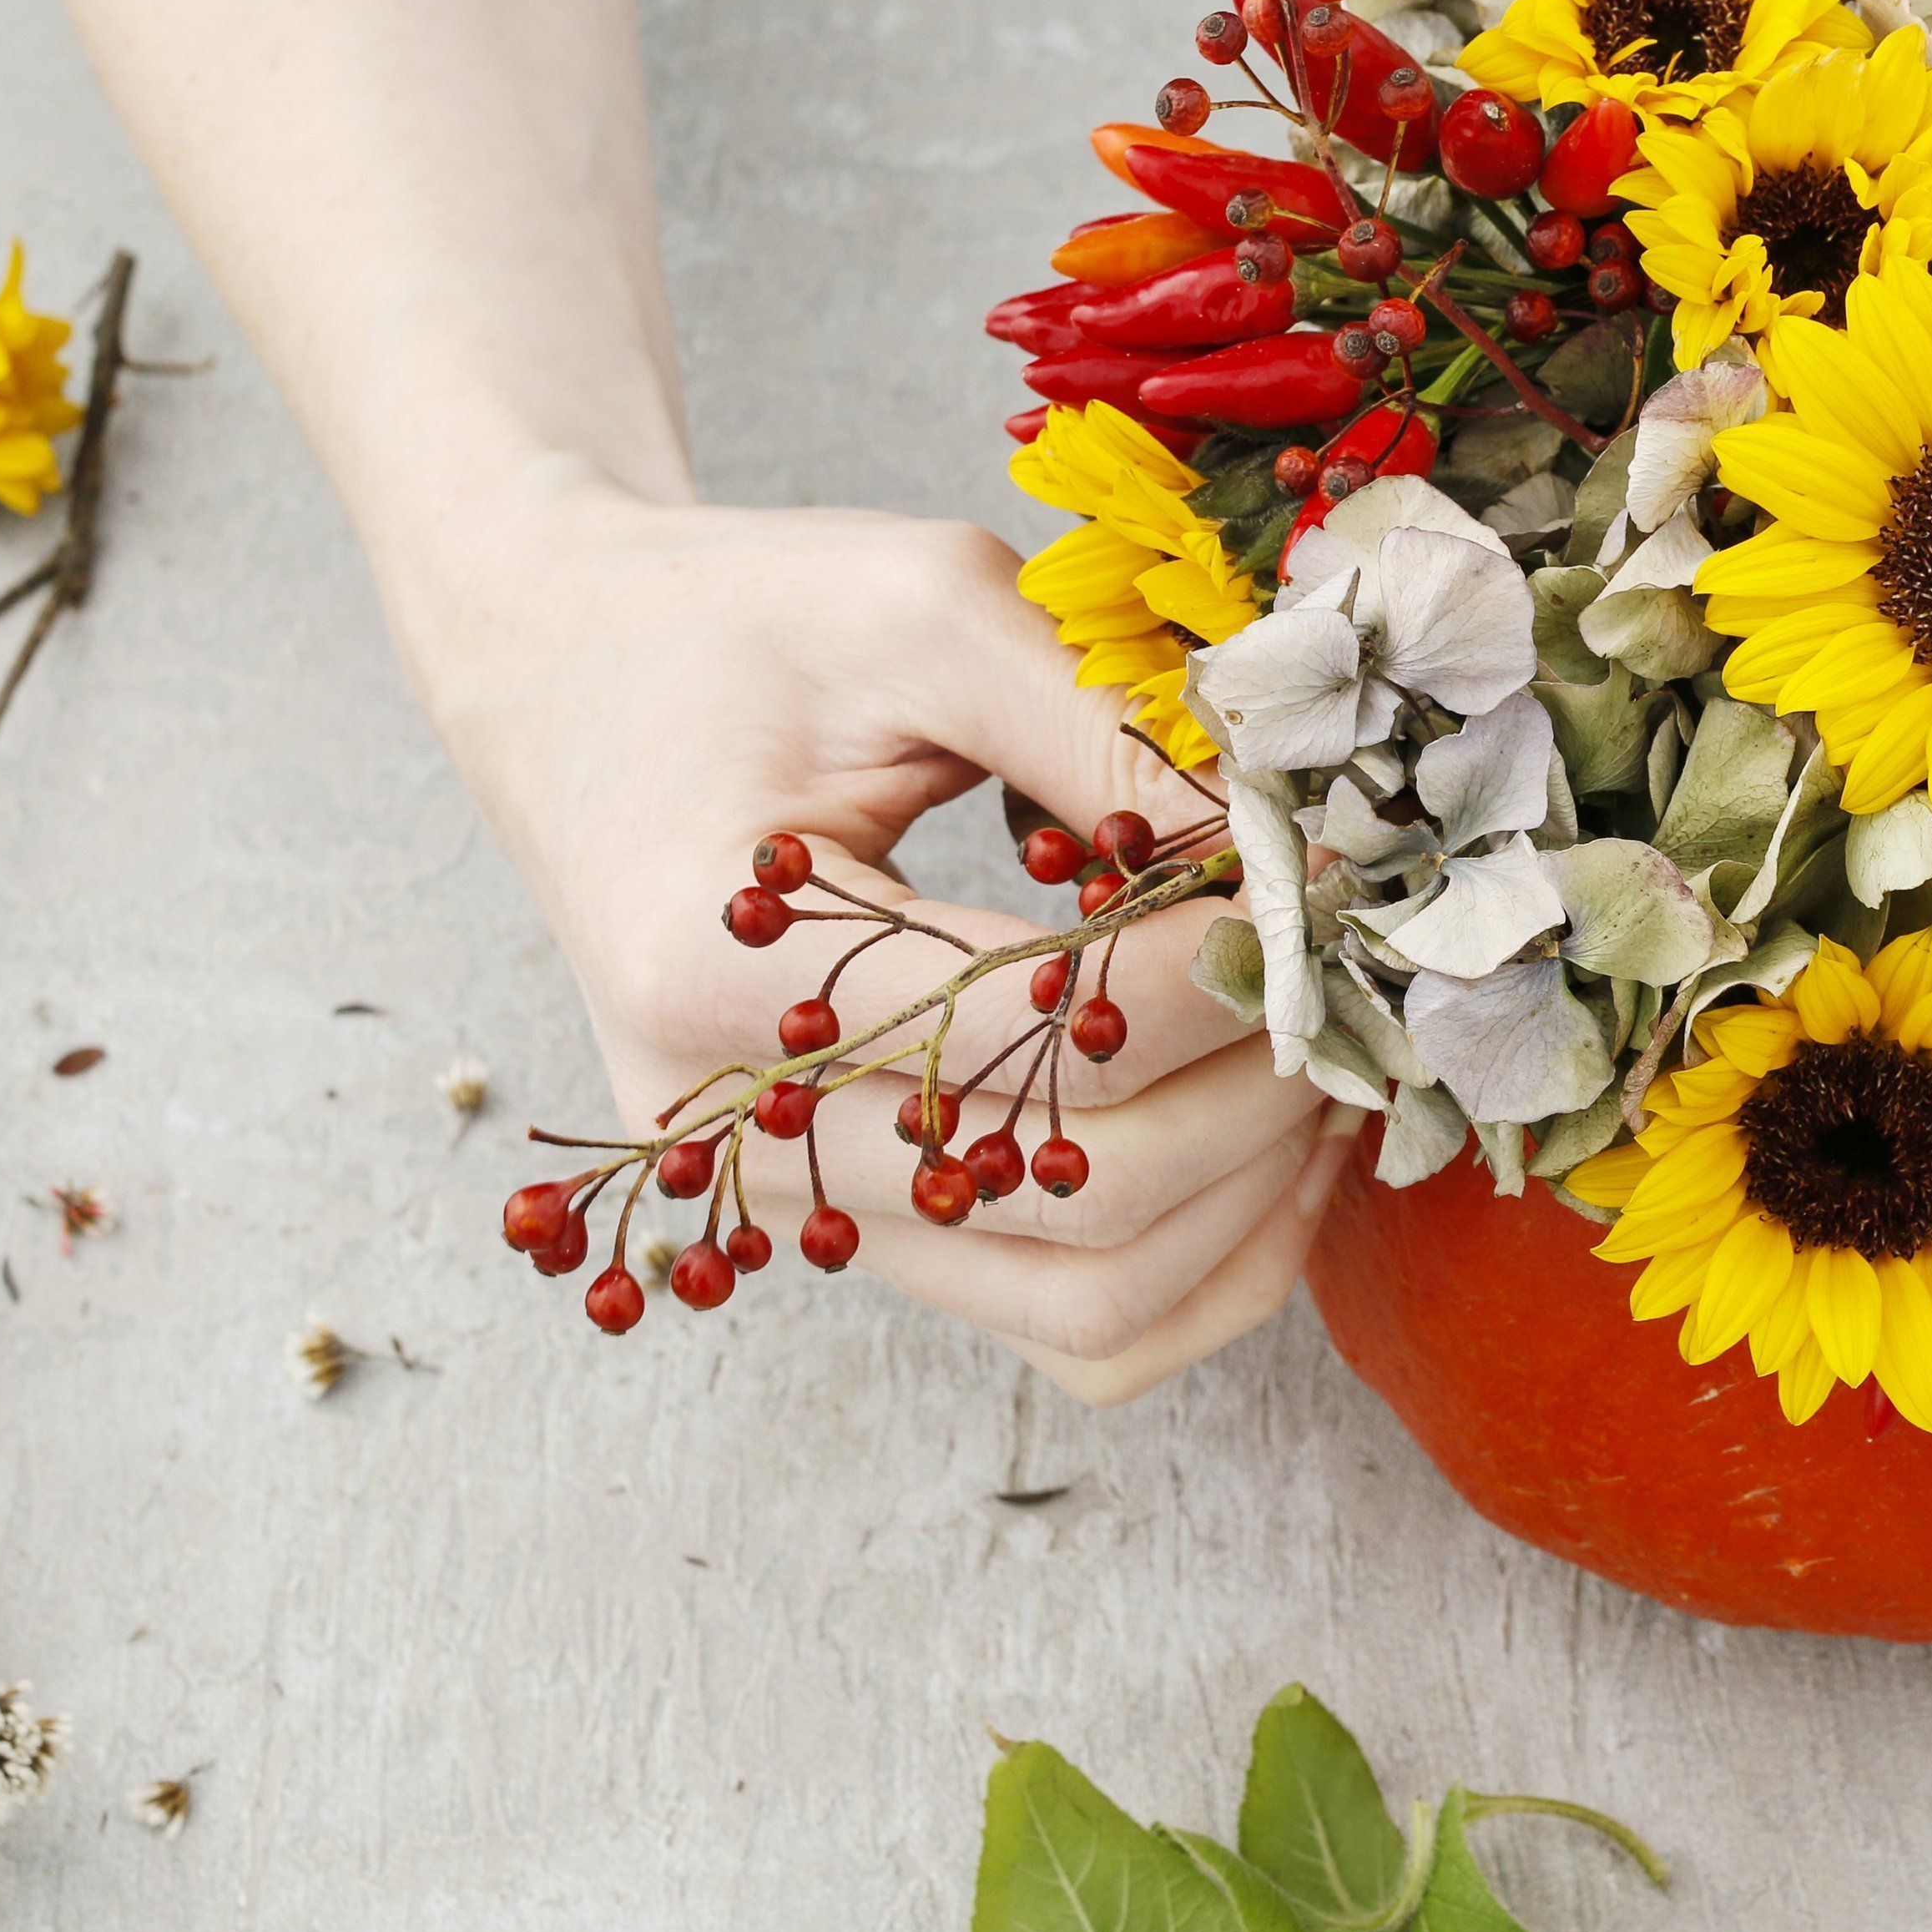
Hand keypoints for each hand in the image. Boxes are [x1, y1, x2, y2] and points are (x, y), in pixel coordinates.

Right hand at [432, 471, 1354, 1402]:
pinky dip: (1205, 1264)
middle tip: (1350, 970)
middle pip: (1087, 1190)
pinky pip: (1072, 1325)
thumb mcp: (926, 606)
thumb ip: (1108, 729)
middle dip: (1266, 1086)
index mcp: (706, 963)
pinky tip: (1277, 1147)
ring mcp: (793, 1203)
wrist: (581, 675)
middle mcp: (733, 1128)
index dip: (1223, 965)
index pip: (1043, 1027)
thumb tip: (1297, 853)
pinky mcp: (862, 1226)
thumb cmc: (749, 623)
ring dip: (1256, 1201)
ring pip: (1095, 1306)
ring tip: (1329, 1060)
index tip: (1325, 880)